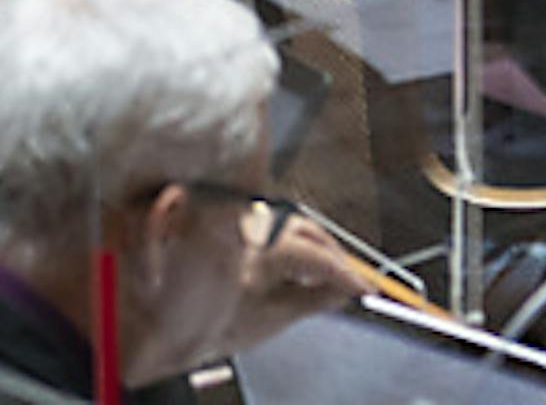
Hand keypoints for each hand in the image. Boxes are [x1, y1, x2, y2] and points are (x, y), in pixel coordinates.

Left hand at [217, 203, 376, 354]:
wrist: (179, 325)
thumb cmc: (220, 325)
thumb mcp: (275, 316)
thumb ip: (315, 299)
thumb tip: (348, 289)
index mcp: (258, 248)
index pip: (315, 255)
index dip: (346, 273)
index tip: (366, 288)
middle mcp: (247, 225)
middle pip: (305, 229)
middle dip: (332, 254)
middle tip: (353, 280)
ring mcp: (240, 221)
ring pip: (290, 223)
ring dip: (314, 244)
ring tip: (331, 273)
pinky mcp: (235, 224)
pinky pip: (273, 224)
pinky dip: (293, 240)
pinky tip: (300, 262)